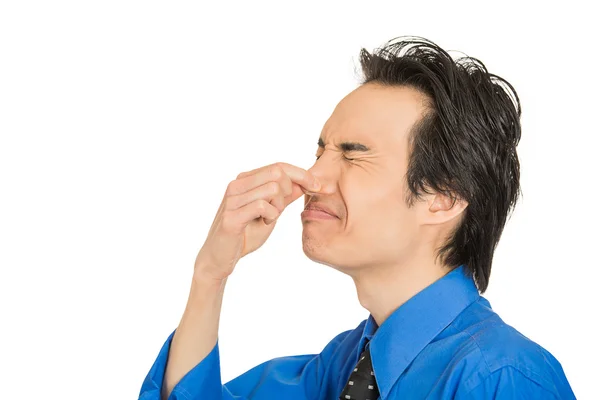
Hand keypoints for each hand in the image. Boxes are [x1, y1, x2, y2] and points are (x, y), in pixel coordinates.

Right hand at [193, 162, 320, 281]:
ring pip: (272, 188)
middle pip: (278, 173)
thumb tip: (307, 182)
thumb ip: (286, 196)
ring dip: (278, 207)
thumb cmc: (245, 234)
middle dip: (289, 191)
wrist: (220, 257)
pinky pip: (262, 206)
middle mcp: (236, 184)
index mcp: (245, 180)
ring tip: (269, 218)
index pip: (279, 166)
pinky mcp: (231, 216)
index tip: (319, 187)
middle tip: (280, 210)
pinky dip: (270, 216)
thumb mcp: (271, 212)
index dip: (303, 174)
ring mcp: (232, 199)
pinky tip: (263, 223)